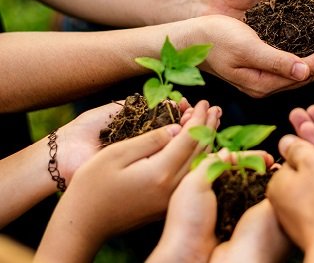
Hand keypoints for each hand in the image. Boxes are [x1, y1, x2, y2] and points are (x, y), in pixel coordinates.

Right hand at [37, 101, 220, 261]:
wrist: (82, 225)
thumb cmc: (91, 186)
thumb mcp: (116, 154)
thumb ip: (150, 140)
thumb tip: (177, 129)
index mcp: (161, 173)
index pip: (189, 139)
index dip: (199, 118)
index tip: (204, 102)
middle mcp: (172, 188)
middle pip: (200, 152)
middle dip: (209, 127)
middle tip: (216, 109)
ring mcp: (171, 199)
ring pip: (198, 165)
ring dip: (207, 142)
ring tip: (213, 123)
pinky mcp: (167, 205)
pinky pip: (191, 176)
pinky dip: (199, 157)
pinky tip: (200, 147)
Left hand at [149, 152, 277, 262]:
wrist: (192, 254)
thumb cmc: (187, 220)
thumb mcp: (192, 185)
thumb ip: (209, 164)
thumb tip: (227, 152)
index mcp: (205, 182)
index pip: (231, 163)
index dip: (248, 157)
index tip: (264, 156)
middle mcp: (220, 194)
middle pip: (243, 173)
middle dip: (259, 165)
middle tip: (272, 161)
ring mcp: (233, 207)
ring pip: (251, 187)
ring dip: (264, 178)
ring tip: (276, 172)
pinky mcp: (242, 220)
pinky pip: (255, 203)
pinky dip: (265, 195)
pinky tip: (274, 190)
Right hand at [188, 14, 313, 97]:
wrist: (190, 39)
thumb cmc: (214, 40)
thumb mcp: (245, 48)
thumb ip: (275, 61)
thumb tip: (306, 70)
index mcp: (266, 83)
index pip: (309, 71)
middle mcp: (270, 83)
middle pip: (313, 72)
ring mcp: (267, 76)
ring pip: (308, 66)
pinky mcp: (265, 65)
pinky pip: (298, 59)